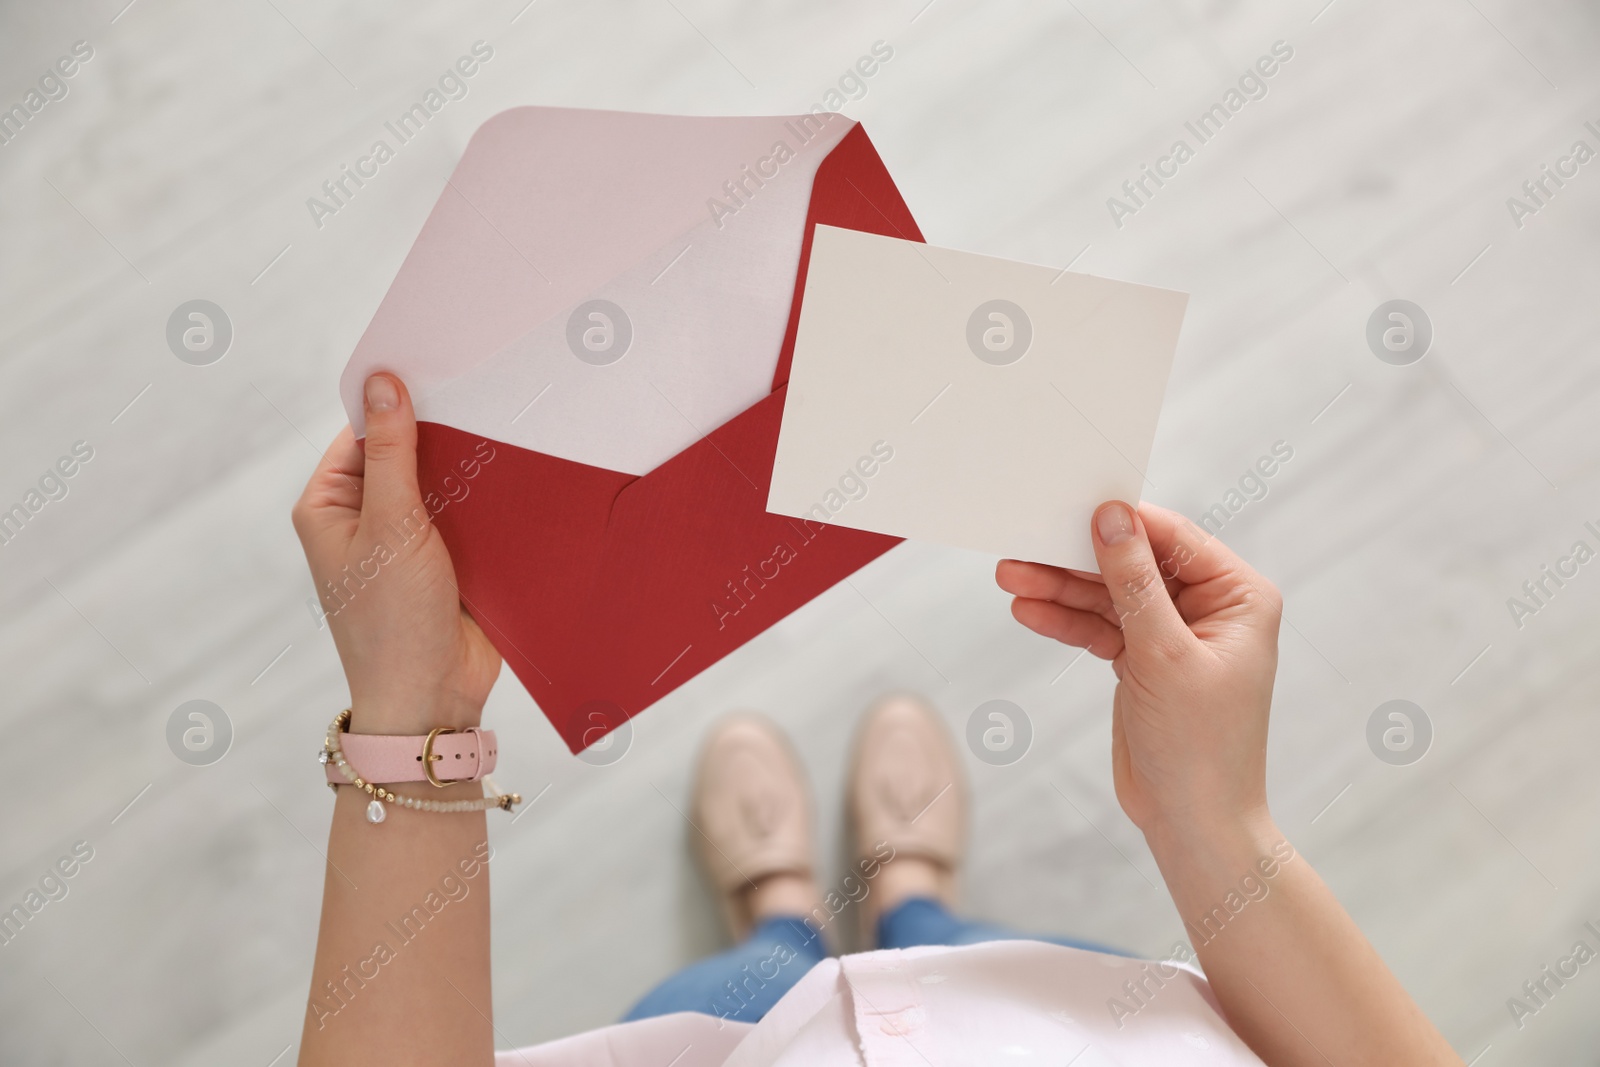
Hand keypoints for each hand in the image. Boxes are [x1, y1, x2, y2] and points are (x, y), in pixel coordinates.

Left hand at [292, 373, 500, 735]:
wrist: (432, 700)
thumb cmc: (393, 622)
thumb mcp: (391, 526)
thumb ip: (393, 453)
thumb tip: (384, 382)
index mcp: (330, 505)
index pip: (363, 432)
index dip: (396, 401)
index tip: (437, 367)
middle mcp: (365, 519)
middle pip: (406, 453)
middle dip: (442, 433)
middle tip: (484, 393)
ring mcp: (408, 541)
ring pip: (443, 484)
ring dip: (471, 469)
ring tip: (508, 431)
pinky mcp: (450, 562)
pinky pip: (470, 516)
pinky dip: (490, 501)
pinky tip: (517, 478)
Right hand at [995, 502, 1280, 838]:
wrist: (1193, 823)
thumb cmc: (1202, 746)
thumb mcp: (1164, 655)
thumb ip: (1134, 583)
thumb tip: (1113, 519)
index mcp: (1239, 596)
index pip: (1173, 539)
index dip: (1123, 523)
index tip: (1071, 508)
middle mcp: (1210, 608)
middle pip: (1134, 564)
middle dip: (1077, 560)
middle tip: (1024, 548)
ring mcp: (1173, 634)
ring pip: (1109, 596)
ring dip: (1061, 589)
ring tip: (1011, 578)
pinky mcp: (1143, 660)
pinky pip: (1099, 627)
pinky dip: (1066, 621)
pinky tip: (1029, 610)